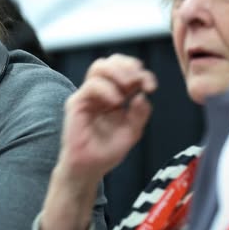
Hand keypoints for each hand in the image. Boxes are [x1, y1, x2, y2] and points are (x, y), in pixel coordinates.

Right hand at [57, 54, 155, 181]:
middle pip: (111, 61)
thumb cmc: (107, 151)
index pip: (126, 71)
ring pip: (99, 66)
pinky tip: (117, 102)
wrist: (89, 168)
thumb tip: (142, 95)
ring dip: (118, 72)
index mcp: (116, 95)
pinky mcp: (77, 103)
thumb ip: (140, 113)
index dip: (141, 73)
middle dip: (128, 66)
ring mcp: (88, 95)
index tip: (151, 86)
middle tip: (139, 81)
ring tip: (128, 86)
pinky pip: (91, 86)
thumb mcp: (132, 131)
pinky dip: (107, 89)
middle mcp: (101, 91)